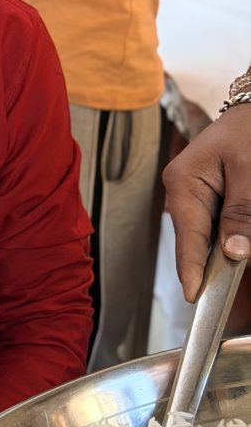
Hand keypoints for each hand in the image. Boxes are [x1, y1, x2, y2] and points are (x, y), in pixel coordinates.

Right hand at [163, 103, 250, 301]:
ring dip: (231, 244)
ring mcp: (194, 194)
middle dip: (219, 260)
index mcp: (183, 182)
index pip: (187, 237)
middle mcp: (183, 191)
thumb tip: (234, 253)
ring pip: (211, 236)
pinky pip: (218, 224)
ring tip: (243, 243)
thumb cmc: (250, 129)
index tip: (196, 297)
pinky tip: (242, 230)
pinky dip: (233, 232)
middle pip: (199, 240)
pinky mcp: (208, 195)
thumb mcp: (250, 171)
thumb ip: (241, 213)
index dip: (192, 270)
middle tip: (239, 278)